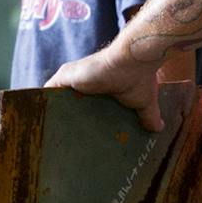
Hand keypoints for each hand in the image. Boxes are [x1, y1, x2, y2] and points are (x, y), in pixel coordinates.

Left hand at [48, 43, 164, 130]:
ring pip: (54, 97)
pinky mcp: (65, 76)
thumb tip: (159, 129)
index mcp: (97, 87)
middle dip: (64, 118)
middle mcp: (82, 81)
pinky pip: (46, 90)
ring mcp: (72, 78)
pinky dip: (42, 103)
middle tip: (65, 141)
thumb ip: (148, 116)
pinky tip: (41, 121)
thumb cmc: (140, 78)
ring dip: (51, 111)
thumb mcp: (144, 102)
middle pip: (66, 103)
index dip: (78, 118)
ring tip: (50, 135)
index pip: (81, 104)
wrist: (134, 61)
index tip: (78, 136)